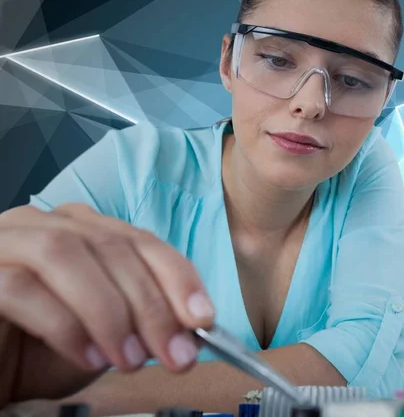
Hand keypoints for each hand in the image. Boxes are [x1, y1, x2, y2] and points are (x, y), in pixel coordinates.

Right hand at [0, 204, 214, 407]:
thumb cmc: (40, 351)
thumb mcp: (106, 337)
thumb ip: (143, 324)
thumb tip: (191, 328)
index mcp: (81, 230)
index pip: (140, 240)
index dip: (177, 276)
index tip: (203, 317)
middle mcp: (44, 224)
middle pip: (110, 247)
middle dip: (151, 304)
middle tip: (176, 353)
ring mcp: (5, 242)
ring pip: (65, 253)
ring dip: (109, 311)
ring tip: (130, 359)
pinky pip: (21, 287)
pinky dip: (65, 324)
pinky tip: (87, 357)